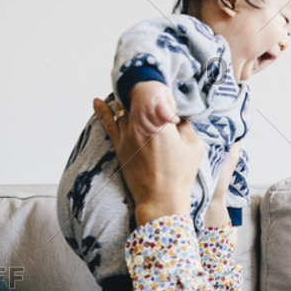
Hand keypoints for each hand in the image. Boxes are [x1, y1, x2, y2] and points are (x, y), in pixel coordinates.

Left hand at [93, 97, 200, 226]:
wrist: (160, 200)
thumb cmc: (180, 176)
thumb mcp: (194, 146)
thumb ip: (186, 124)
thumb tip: (179, 115)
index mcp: (159, 120)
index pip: (153, 90)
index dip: (160, 89)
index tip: (168, 98)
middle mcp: (139, 123)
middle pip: (135, 94)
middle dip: (143, 91)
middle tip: (152, 94)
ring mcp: (126, 134)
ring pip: (121, 106)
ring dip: (127, 98)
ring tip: (131, 93)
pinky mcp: (118, 145)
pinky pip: (107, 122)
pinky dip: (101, 110)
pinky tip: (96, 101)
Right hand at [128, 80, 177, 136]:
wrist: (139, 88)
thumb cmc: (156, 91)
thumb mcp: (167, 93)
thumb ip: (172, 106)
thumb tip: (173, 119)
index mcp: (155, 100)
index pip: (166, 115)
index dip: (173, 119)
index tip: (176, 119)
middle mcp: (146, 108)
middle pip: (159, 123)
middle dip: (165, 121)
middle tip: (166, 116)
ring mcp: (139, 114)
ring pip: (151, 129)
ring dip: (158, 127)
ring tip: (160, 119)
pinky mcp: (135, 119)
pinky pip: (143, 130)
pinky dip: (150, 130)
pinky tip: (153, 124)